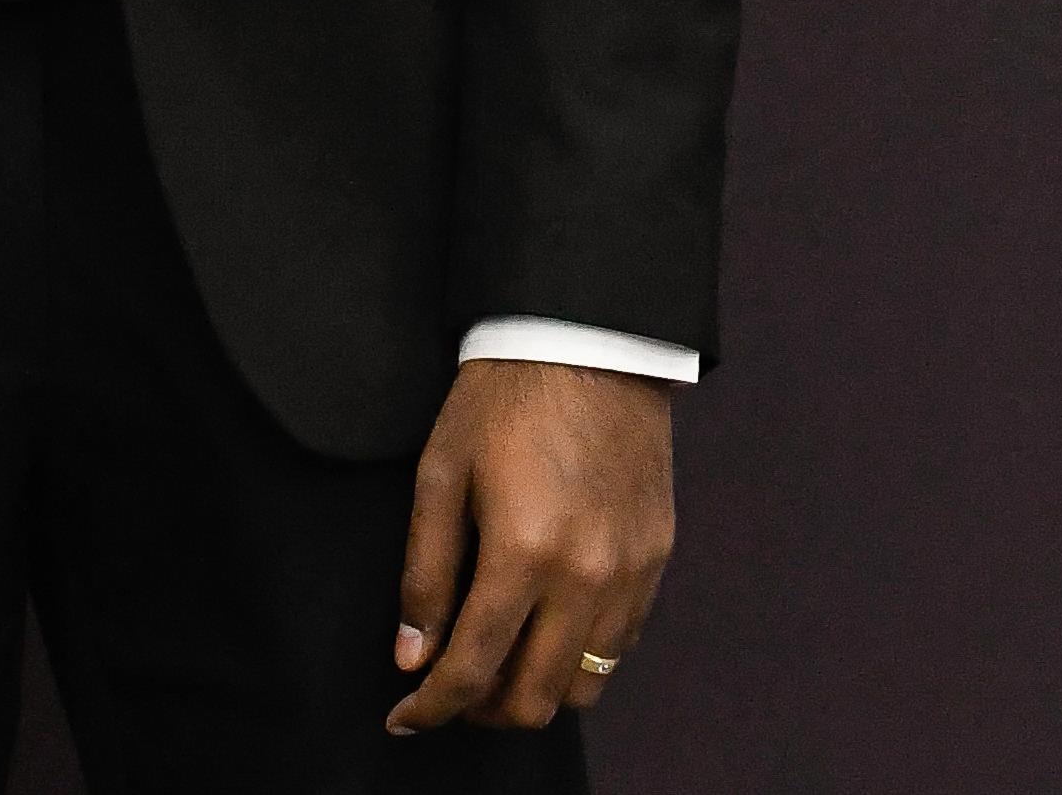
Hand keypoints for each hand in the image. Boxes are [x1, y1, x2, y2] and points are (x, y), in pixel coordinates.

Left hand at [388, 359, 673, 733]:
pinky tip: (545, 627)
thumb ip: (425, 574)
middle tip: (450, 693)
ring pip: (585, 686)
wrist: (588, 342)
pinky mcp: (657, 560)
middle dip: (483, 713)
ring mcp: (631, 573)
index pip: (472, 669)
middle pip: (536, 699)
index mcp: (524, 553)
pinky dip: (577, 657)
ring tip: (498, 664)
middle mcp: (586, 577)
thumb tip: (413, 655)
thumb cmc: (503, 400)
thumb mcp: (440, 475)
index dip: (431, 708)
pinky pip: (620, 645)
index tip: (405, 719)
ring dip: (535, 692)